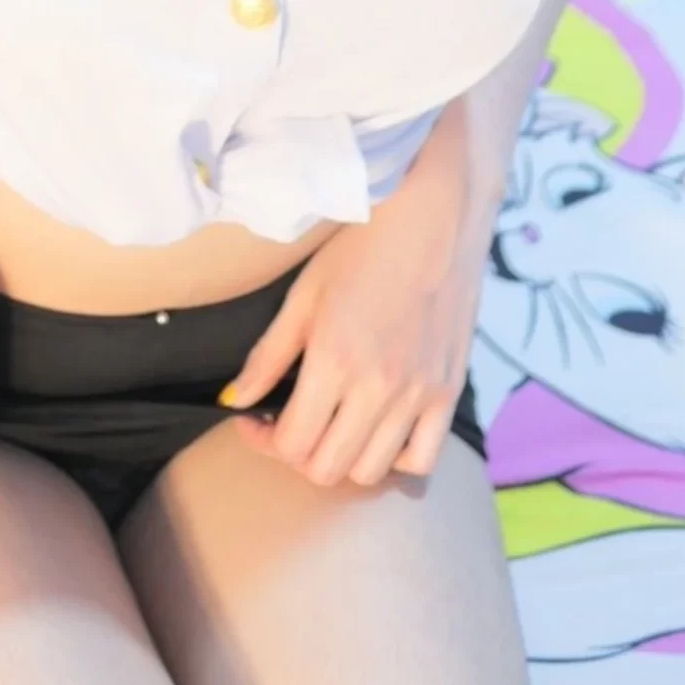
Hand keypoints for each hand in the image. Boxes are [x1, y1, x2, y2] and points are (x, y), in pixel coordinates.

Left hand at [216, 120, 493, 489]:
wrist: (431, 214)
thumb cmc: (360, 246)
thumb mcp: (303, 294)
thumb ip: (268, 355)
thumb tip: (234, 400)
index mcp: (334, 362)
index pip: (291, 444)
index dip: (263, 441)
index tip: (255, 418)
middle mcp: (378, 389)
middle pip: (327, 468)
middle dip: (297, 453)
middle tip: (288, 421)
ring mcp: (419, 395)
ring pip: (371, 471)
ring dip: (342, 458)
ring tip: (331, 422)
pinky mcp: (450, 391)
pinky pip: (422, 459)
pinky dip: (395, 457)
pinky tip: (378, 426)